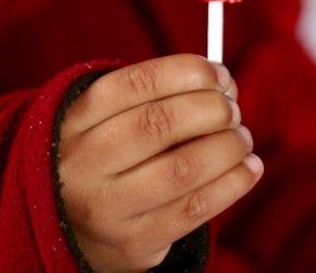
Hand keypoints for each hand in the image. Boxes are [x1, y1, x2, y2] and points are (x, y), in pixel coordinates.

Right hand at [58, 54, 262, 272]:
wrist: (67, 226)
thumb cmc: (105, 158)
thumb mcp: (105, 118)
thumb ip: (156, 96)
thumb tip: (223, 83)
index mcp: (76, 118)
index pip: (136, 83)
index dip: (187, 73)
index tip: (219, 75)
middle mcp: (84, 161)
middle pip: (159, 124)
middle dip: (211, 110)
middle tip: (232, 110)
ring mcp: (106, 207)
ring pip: (182, 169)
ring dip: (227, 148)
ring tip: (242, 139)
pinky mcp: (133, 242)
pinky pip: (194, 210)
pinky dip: (232, 184)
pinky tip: (248, 169)